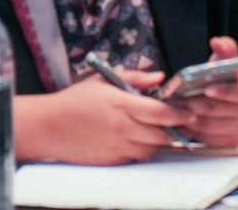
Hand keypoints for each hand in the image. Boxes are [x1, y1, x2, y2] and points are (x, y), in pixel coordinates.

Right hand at [43, 72, 194, 164]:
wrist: (48, 126)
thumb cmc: (74, 101)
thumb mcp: (103, 79)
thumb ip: (135, 77)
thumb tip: (159, 77)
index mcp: (121, 104)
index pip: (160, 112)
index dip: (179, 113)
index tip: (189, 111)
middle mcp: (121, 127)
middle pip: (161, 134)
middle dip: (176, 129)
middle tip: (183, 123)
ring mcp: (116, 146)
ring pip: (151, 149)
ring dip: (160, 141)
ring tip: (159, 131)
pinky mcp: (111, 161)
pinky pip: (136, 158)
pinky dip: (142, 151)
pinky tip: (139, 140)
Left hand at [172, 37, 237, 148]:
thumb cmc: (229, 82)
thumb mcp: (230, 64)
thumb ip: (226, 49)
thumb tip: (217, 41)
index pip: (237, 91)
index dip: (223, 91)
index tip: (208, 88)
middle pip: (214, 109)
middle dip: (192, 103)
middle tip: (173, 100)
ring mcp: (237, 129)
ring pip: (206, 125)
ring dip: (186, 118)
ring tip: (171, 110)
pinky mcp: (227, 143)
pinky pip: (204, 139)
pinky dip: (189, 131)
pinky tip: (178, 123)